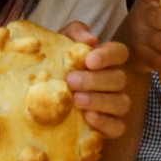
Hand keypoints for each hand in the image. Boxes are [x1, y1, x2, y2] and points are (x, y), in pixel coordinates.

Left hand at [60, 21, 129, 137]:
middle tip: (71, 81)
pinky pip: (118, 127)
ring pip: (121, 103)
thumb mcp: (58, 44)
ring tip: (76, 100)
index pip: (119, 52)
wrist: (39, 98)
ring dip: (99, 101)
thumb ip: (74, 33)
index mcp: (104, 60)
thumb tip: (90, 39)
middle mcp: (113, 82)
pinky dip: (105, 123)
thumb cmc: (53, 66)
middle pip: (119, 79)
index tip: (89, 60)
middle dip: (95, 80)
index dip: (108, 55)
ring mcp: (114, 105)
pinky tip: (88, 118)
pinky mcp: (110, 127)